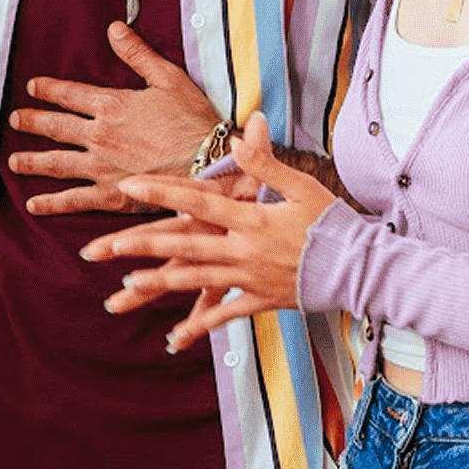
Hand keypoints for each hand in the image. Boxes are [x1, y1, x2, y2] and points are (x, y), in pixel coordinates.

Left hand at [6, 20, 222, 216]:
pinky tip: (34, 204)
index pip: (70, 95)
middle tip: (14, 120)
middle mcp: (99, 135)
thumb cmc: (194, 121)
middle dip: (32, 122)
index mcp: (112, 106)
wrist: (209, 164)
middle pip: (55, 127)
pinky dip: (52, 202)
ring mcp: (101, 166)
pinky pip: (73, 199)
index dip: (48, 90)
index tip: (32, 88)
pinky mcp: (110, 194)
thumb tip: (114, 29)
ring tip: (13, 161)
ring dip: (32, 161)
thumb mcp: (168, 79)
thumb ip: (137, 54)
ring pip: (56, 162)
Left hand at [85, 116, 334, 351]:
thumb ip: (267, 162)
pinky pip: (224, 315)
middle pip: (186, 246)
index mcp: (251, 218)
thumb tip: (244, 129)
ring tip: (126, 285)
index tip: (129, 186)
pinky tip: (173, 338)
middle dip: (143, 246)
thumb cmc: (332, 222)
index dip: (162, 192)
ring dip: (160, 283)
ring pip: (196, 281)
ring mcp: (250, 278)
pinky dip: (199, 327)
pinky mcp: (260, 301)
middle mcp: (244, 249)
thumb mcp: (302, 186)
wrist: (362, 268)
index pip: (198, 201)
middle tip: (106, 246)